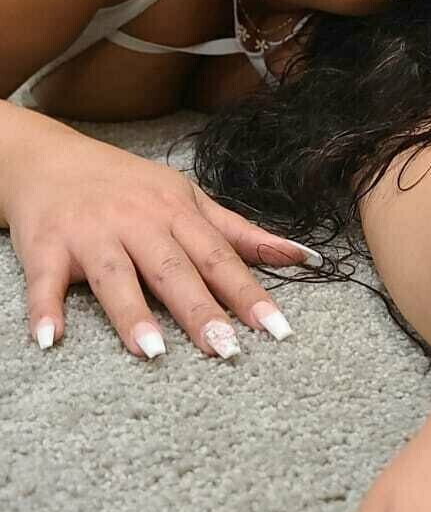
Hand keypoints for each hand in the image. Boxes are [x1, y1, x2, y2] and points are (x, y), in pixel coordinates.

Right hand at [5, 112, 319, 357]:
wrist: (49, 158)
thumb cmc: (127, 186)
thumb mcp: (187, 199)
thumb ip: (240, 233)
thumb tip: (303, 256)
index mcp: (175, 212)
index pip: (219, 258)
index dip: (249, 294)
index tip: (277, 330)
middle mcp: (136, 222)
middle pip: (173, 270)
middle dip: (201, 310)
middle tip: (227, 350)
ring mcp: (90, 234)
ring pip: (115, 277)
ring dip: (132, 314)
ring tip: (154, 353)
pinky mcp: (45, 247)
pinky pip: (45, 282)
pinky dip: (45, 310)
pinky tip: (50, 340)